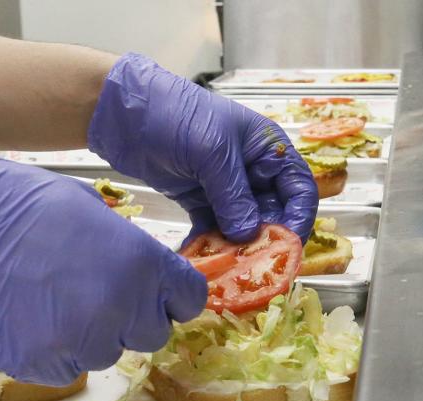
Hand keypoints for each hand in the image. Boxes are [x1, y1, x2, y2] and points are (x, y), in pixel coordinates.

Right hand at [0, 137, 205, 385]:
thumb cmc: (15, 204)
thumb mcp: (92, 210)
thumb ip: (130, 251)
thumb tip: (147, 277)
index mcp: (141, 263)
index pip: (189, 300)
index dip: (171, 296)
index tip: (154, 293)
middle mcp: (120, 308)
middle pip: (152, 333)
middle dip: (130, 317)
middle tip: (91, 291)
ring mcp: (82, 341)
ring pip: (109, 353)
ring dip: (91, 335)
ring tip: (50, 299)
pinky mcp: (43, 365)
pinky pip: (69, 367)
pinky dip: (55, 351)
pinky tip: (30, 318)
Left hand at [88, 53, 317, 243]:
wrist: (123, 111)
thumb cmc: (175, 113)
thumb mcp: (212, 152)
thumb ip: (234, 196)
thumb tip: (249, 235)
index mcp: (267, 149)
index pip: (299, 189)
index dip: (300, 219)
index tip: (289, 246)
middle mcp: (252, 170)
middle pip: (273, 214)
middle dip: (266, 241)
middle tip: (255, 266)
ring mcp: (225, 187)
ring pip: (243, 227)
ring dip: (237, 248)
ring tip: (228, 267)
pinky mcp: (199, 200)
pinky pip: (213, 230)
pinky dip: (209, 245)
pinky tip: (201, 260)